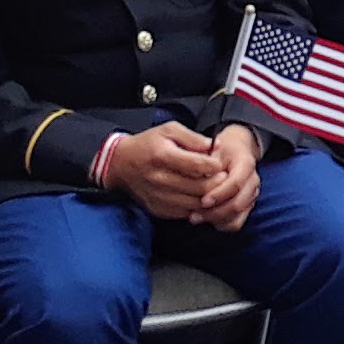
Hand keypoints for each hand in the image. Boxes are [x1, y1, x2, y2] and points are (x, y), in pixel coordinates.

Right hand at [107, 121, 224, 220]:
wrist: (121, 164)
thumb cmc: (148, 144)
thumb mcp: (169, 130)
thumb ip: (193, 137)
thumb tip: (214, 146)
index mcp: (163, 156)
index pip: (198, 165)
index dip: (214, 165)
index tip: (219, 163)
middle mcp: (160, 178)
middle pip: (199, 188)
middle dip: (216, 182)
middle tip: (223, 176)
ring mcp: (158, 196)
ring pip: (194, 203)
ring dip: (208, 197)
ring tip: (213, 187)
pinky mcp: (157, 209)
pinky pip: (184, 213)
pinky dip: (195, 207)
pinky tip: (198, 197)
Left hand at [195, 125, 261, 231]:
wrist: (234, 150)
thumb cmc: (220, 150)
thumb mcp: (212, 148)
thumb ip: (206, 164)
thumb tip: (195, 180)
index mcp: (246, 164)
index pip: (236, 183)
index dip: (219, 194)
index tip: (202, 201)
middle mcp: (253, 181)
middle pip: (238, 204)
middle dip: (215, 212)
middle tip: (193, 215)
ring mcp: (251, 195)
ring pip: (237, 216)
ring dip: (216, 220)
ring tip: (196, 217)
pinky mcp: (247, 206)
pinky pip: (236, 223)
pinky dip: (221, 224)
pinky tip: (206, 218)